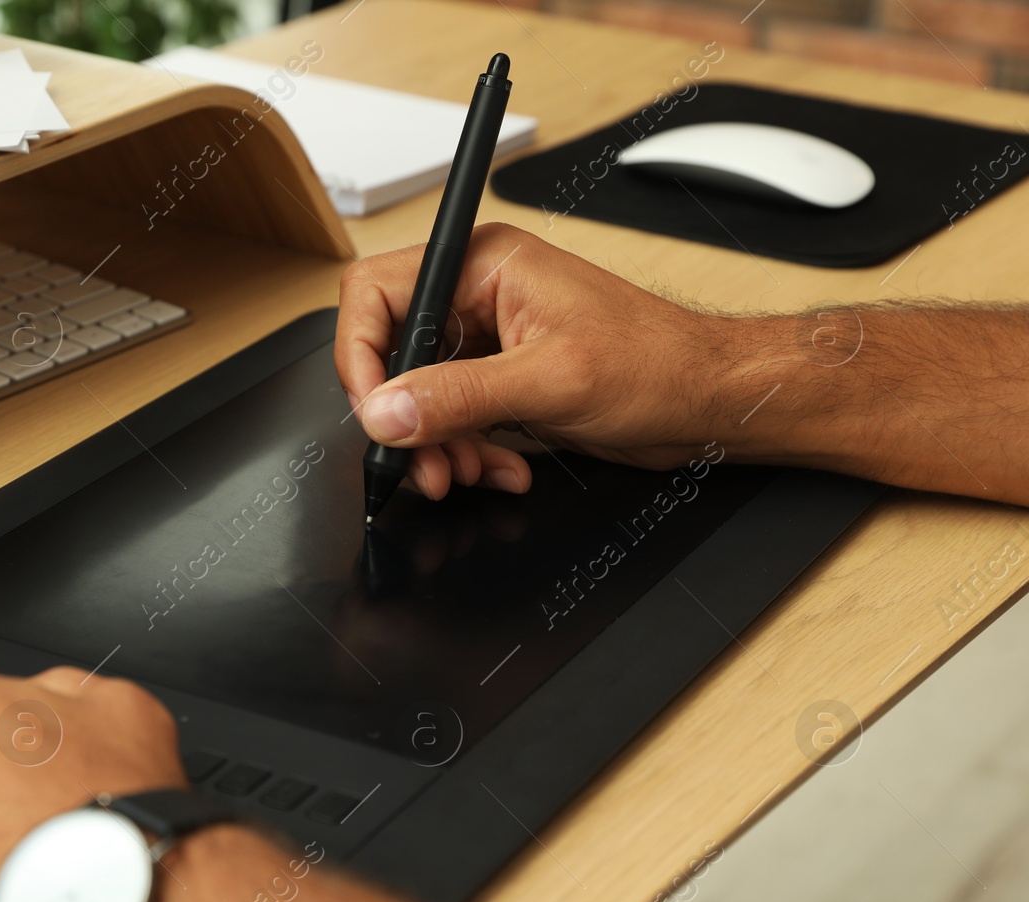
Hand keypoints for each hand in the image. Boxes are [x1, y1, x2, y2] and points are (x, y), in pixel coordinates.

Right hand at [336, 222, 734, 497]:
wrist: (707, 401)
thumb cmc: (657, 363)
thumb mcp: (551, 380)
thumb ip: (459, 396)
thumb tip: (387, 411)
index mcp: (484, 264)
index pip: (376, 293)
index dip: (361, 355)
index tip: (375, 411)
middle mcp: (477, 295)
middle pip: (391, 353)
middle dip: (405, 418)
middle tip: (425, 462)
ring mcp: (487, 340)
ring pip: (417, 396)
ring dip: (437, 446)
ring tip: (468, 472)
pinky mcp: (499, 379)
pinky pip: (450, 419)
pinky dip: (465, 452)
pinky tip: (500, 468)